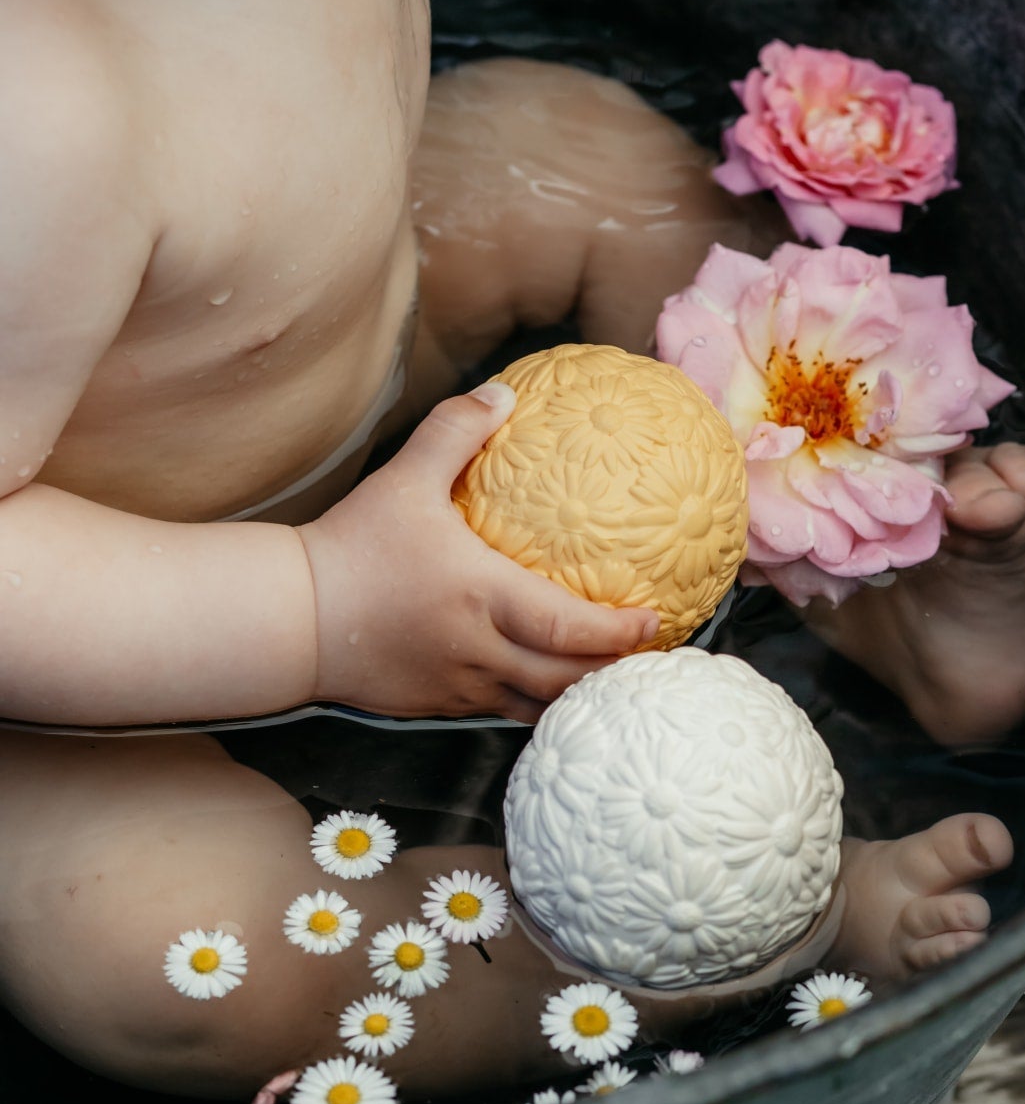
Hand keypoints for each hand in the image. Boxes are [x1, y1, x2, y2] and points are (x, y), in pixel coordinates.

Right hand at [298, 384, 658, 722]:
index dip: (618, 632)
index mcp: (482, 598)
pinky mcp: (436, 705)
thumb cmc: (352, 546)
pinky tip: (548, 688)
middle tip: (647, 654)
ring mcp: (458, 686)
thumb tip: (503, 393)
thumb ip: (455, 431)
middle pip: (565, 680)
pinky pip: (499, 710)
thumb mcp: (404, 480)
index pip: (569, 628)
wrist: (292, 616)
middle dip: (613, 672)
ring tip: (610, 678)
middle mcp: (478, 650)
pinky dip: (533, 703)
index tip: (654, 620)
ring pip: (536, 705)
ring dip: (577, 694)